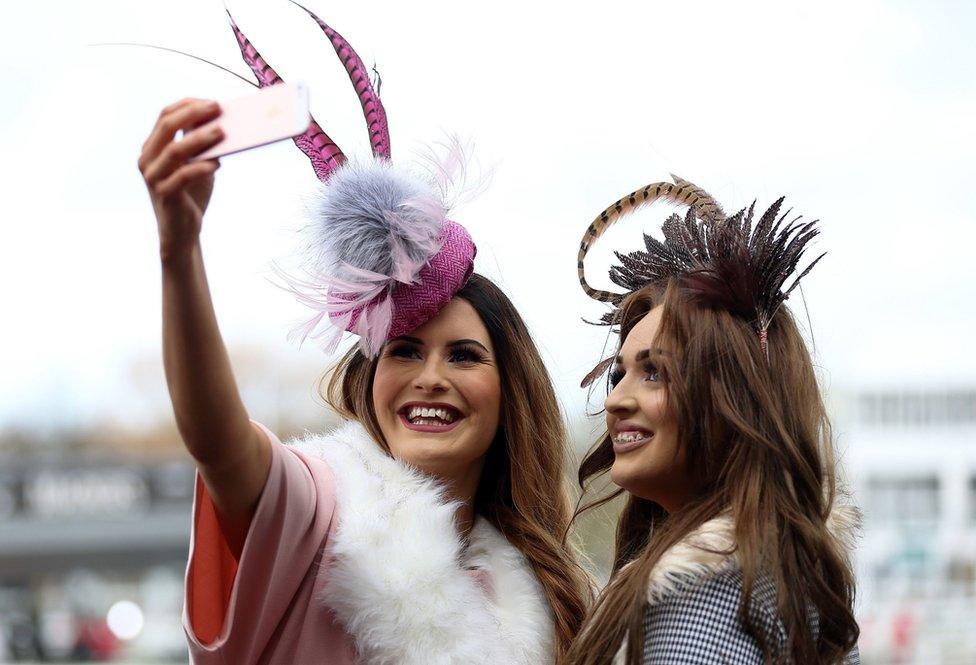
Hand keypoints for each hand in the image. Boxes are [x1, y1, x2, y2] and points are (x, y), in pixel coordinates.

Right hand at [138, 98, 224, 260]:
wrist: (183, 232)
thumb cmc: (191, 194)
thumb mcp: (194, 163)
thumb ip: (199, 143)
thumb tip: (218, 119)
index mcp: (152, 147)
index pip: (165, 115)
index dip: (188, 105)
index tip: (212, 102)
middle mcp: (147, 159)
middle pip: (167, 126)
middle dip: (194, 113)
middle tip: (218, 108)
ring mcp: (153, 177)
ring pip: (175, 150)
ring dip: (200, 138)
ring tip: (222, 132)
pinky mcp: (164, 195)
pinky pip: (183, 176)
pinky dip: (201, 167)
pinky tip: (217, 163)